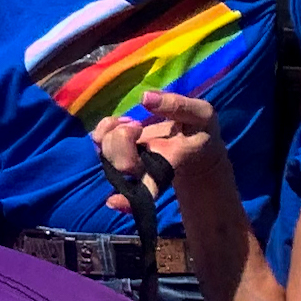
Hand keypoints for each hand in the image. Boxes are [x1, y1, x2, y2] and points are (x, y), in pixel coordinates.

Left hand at [92, 90, 218, 211]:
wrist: (194, 142)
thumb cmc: (200, 130)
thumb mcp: (201, 114)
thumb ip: (177, 106)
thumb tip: (145, 98)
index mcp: (167, 166)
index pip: (147, 190)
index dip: (128, 200)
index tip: (113, 202)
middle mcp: (144, 170)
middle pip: (120, 164)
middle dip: (121, 138)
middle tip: (136, 125)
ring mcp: (128, 161)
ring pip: (105, 152)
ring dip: (109, 132)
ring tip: (132, 122)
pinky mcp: (118, 150)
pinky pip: (99, 142)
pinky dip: (103, 129)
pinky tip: (120, 122)